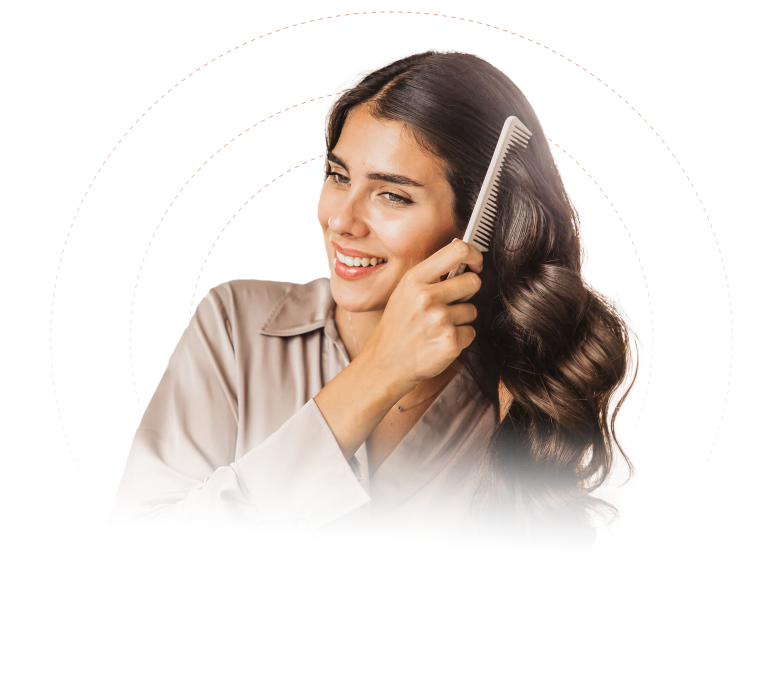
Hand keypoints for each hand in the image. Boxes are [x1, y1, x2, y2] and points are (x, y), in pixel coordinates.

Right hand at [361, 238, 483, 387]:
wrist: (385, 363)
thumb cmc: (397, 327)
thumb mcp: (404, 293)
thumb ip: (430, 276)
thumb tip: (464, 261)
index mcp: (415, 279)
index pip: (458, 250)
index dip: (474, 255)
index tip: (475, 265)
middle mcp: (427, 296)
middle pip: (473, 282)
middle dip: (468, 292)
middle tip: (451, 304)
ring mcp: (440, 320)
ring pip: (472, 310)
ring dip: (461, 319)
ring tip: (438, 327)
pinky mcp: (450, 341)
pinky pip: (471, 332)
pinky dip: (460, 338)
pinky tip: (439, 341)